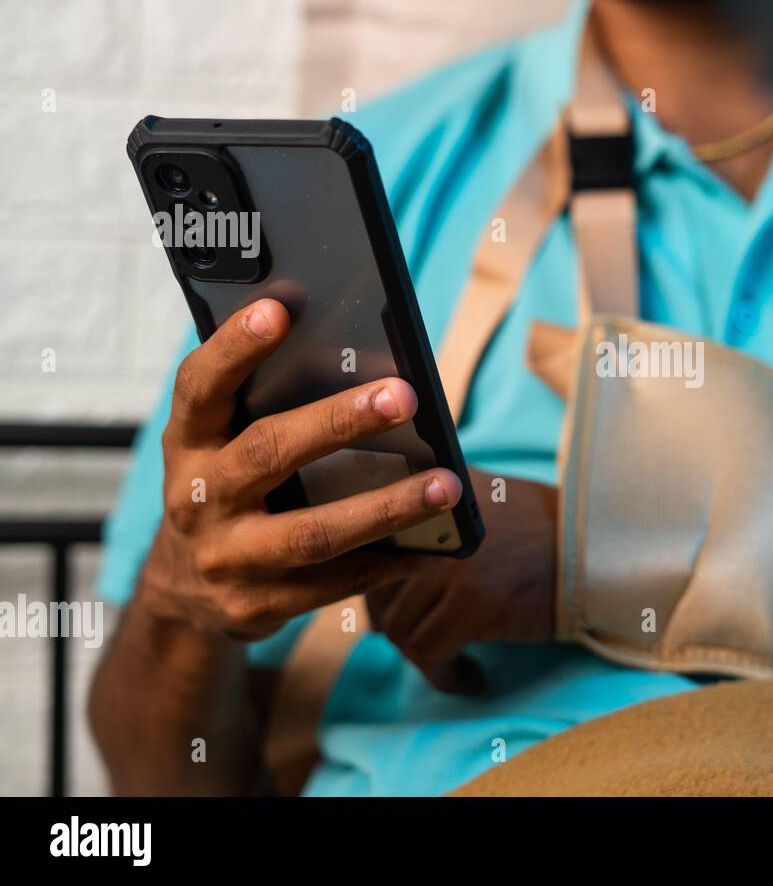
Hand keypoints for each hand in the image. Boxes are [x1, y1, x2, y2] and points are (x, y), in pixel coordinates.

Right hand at [138, 298, 463, 639]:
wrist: (183, 592)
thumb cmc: (226, 488)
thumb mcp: (222, 443)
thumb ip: (264, 404)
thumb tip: (360, 356)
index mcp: (188, 442)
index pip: (202, 385)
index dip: (235, 346)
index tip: (280, 308)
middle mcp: (196, 497)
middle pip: (268, 451)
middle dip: (339, 421)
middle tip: (405, 395)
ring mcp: (224, 557)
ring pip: (312, 533)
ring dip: (386, 507)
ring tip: (447, 485)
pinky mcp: (254, 606)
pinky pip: (332, 583)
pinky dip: (387, 561)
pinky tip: (432, 544)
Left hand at [365, 469, 556, 693]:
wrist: (594, 547)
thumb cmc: (539, 529)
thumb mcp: (475, 501)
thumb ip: (427, 517)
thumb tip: (372, 573)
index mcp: (425, 498)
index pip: (366, 553)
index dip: (376, 591)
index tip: (391, 611)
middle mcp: (429, 527)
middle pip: (378, 597)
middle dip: (397, 628)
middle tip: (425, 642)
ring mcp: (448, 565)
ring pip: (401, 631)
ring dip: (423, 656)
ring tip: (450, 660)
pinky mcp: (472, 604)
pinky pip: (430, 655)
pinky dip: (446, 675)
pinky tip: (470, 677)